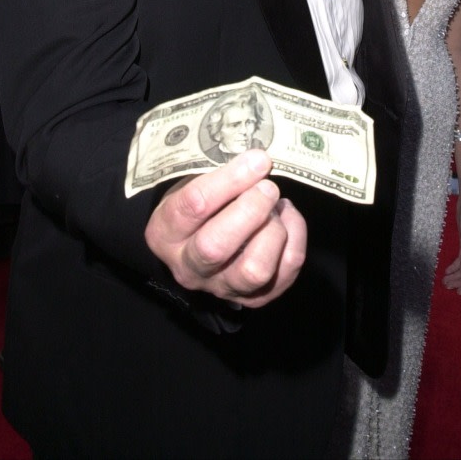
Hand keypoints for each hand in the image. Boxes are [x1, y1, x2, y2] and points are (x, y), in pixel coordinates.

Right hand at [145, 149, 306, 308]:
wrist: (197, 242)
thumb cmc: (197, 205)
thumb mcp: (192, 183)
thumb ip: (219, 174)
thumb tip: (259, 161)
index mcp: (166, 234)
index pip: (193, 207)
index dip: (229, 181)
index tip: (257, 160)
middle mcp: (189, 268)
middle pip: (217, 247)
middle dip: (251, 210)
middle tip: (268, 187)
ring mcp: (221, 288)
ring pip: (254, 270)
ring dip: (274, 230)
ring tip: (276, 205)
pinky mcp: (254, 299)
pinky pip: (285, 273)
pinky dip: (294, 240)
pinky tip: (286, 217)